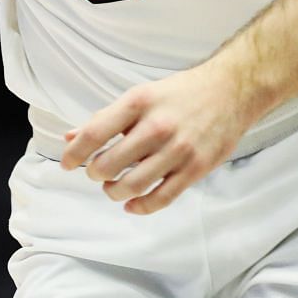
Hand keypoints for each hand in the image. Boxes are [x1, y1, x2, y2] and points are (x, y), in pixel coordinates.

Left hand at [60, 63, 258, 214]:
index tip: (67, 164)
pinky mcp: (196, 168)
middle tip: (96, 172)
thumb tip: (70, 137)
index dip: (75, 153)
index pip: (95, 133)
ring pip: (133, 185)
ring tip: (112, 187)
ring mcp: (178, 149)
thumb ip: (105, 118)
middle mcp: (157, 126)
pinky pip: (162, 198)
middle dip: (95, 173)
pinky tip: (132, 204)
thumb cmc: (180, 93)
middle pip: (109, 164)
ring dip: (114, 192)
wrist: (231, 91)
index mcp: (138, 102)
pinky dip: (141, 207)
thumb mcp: (140, 95)